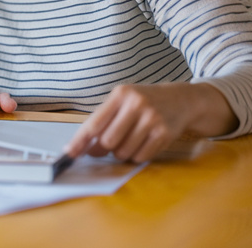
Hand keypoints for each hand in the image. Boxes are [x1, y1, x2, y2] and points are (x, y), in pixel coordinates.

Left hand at [64, 83, 237, 162]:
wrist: (181, 99)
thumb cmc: (144, 101)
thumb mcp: (122, 101)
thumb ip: (103, 120)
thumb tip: (85, 147)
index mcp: (121, 94)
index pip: (94, 123)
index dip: (80, 141)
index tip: (69, 153)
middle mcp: (136, 104)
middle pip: (108, 141)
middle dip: (103, 149)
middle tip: (104, 148)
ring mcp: (152, 119)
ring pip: (123, 151)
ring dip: (120, 153)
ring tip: (127, 141)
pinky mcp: (164, 133)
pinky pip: (141, 156)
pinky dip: (136, 156)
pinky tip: (140, 145)